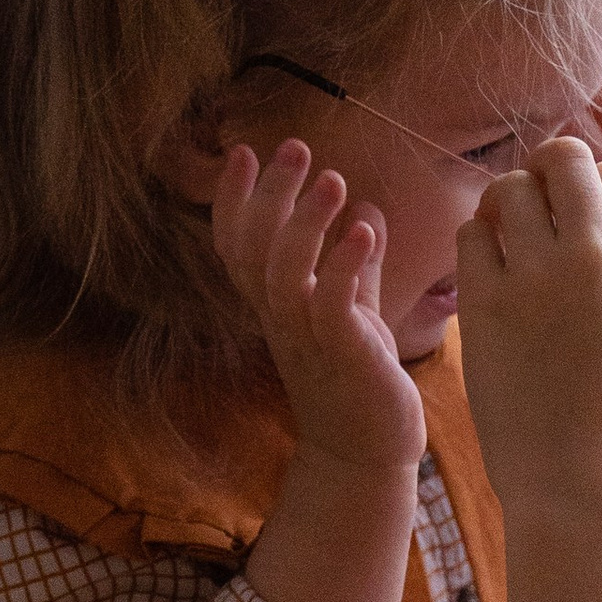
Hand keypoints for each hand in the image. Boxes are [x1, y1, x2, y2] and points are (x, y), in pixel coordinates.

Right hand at [210, 140, 425, 472]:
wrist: (368, 455)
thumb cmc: (359, 382)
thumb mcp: (356, 315)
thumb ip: (358, 267)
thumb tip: (367, 212)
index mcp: (277, 305)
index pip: (238, 244)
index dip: (233, 199)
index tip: (241, 150)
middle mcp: (282, 319)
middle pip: (254, 248)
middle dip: (270, 193)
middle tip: (295, 146)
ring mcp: (308, 338)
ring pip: (284, 273)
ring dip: (306, 222)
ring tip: (334, 180)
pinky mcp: (344, 356)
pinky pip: (332, 305)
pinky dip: (344, 265)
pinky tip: (365, 230)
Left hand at [460, 142, 601, 601]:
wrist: (578, 476)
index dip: (590, 192)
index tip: (577, 227)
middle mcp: (597, 252)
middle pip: (561, 157)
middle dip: (544, 178)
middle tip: (535, 218)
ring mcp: (540, 274)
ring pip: (507, 188)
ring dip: (502, 208)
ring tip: (508, 248)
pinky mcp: (487, 299)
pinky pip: (469, 233)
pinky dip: (475, 246)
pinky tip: (488, 279)